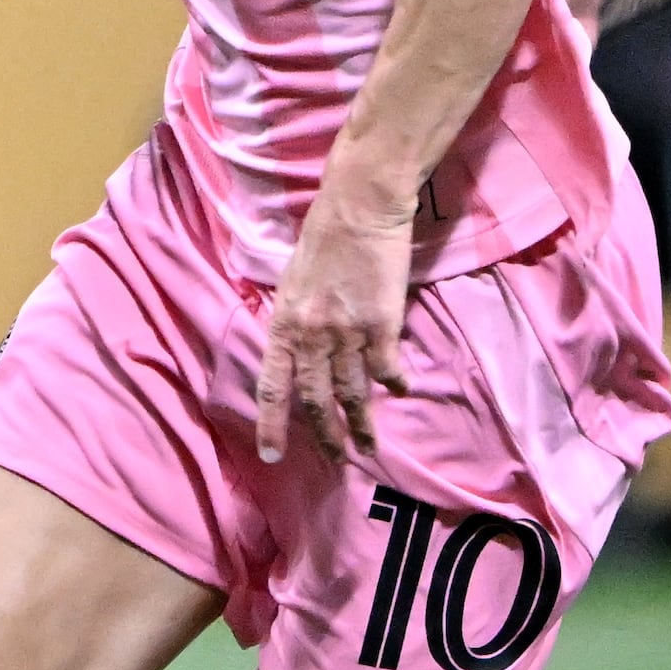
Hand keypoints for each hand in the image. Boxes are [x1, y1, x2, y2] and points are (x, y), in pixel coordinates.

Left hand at [253, 185, 414, 463]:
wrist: (359, 208)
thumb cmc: (324, 238)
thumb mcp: (292, 282)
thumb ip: (294, 321)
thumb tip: (299, 351)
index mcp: (284, 325)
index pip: (272, 387)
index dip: (271, 425)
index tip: (272, 457)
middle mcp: (311, 336)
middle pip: (316, 400)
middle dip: (327, 437)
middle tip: (338, 461)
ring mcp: (347, 333)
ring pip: (353, 394)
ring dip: (363, 425)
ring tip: (370, 447)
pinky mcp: (381, 325)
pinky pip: (386, 368)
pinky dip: (393, 384)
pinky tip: (399, 391)